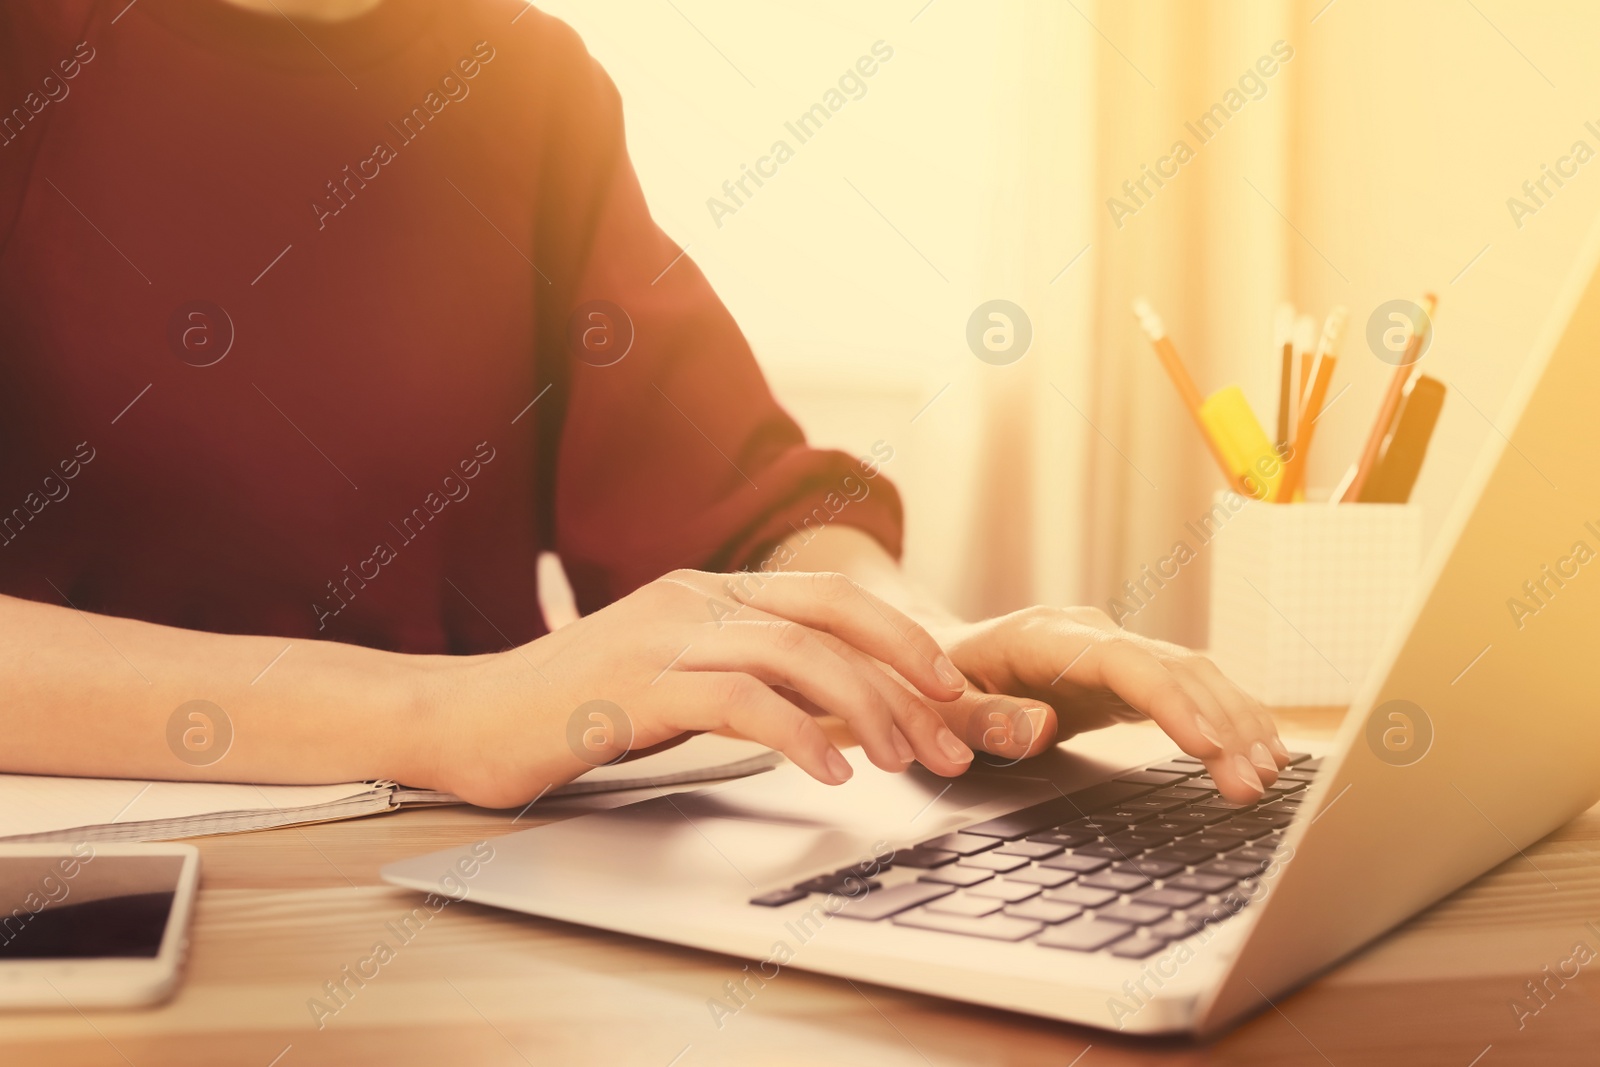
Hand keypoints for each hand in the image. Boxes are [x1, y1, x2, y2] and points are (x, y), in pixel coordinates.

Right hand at [423, 570, 977, 806]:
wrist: (464, 719)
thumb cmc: (571, 712)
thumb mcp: (674, 688)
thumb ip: (747, 685)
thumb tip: (836, 715)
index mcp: (708, 593)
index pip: (826, 599)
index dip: (898, 639)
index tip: (949, 693)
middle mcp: (693, 600)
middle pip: (827, 614)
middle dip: (904, 670)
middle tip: (952, 731)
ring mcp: (661, 635)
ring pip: (795, 653)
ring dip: (867, 708)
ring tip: (908, 760)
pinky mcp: (632, 685)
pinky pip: (737, 699)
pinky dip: (795, 731)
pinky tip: (829, 770)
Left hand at [931, 606, 1290, 801]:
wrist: (935, 659)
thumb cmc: (933, 685)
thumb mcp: (939, 706)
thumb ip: (984, 718)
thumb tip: (1045, 727)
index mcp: (1045, 636)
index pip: (1124, 662)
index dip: (1171, 701)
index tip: (1208, 746)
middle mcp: (1090, 635)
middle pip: (1173, 669)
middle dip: (1220, 725)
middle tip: (1252, 785)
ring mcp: (1113, 652)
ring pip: (1193, 676)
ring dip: (1236, 723)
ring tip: (1269, 776)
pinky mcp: (1126, 677)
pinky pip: (1189, 691)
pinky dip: (1227, 720)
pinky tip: (1260, 752)